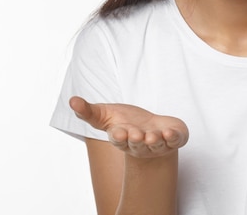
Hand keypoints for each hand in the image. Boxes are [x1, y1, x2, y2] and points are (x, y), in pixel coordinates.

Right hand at [69, 96, 188, 157]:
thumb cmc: (127, 122)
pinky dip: (173, 138)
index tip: (118, 132)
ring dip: (154, 141)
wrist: (152, 129)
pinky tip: (170, 132)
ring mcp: (158, 144)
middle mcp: (140, 144)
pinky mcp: (174, 139)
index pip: (119, 140)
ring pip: (156, 145)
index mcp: (123, 139)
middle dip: (136, 140)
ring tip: (152, 135)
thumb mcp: (106, 115)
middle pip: (137, 145)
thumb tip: (71, 100)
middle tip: (135, 134)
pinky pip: (175, 141)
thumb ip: (88, 112)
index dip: (119, 137)